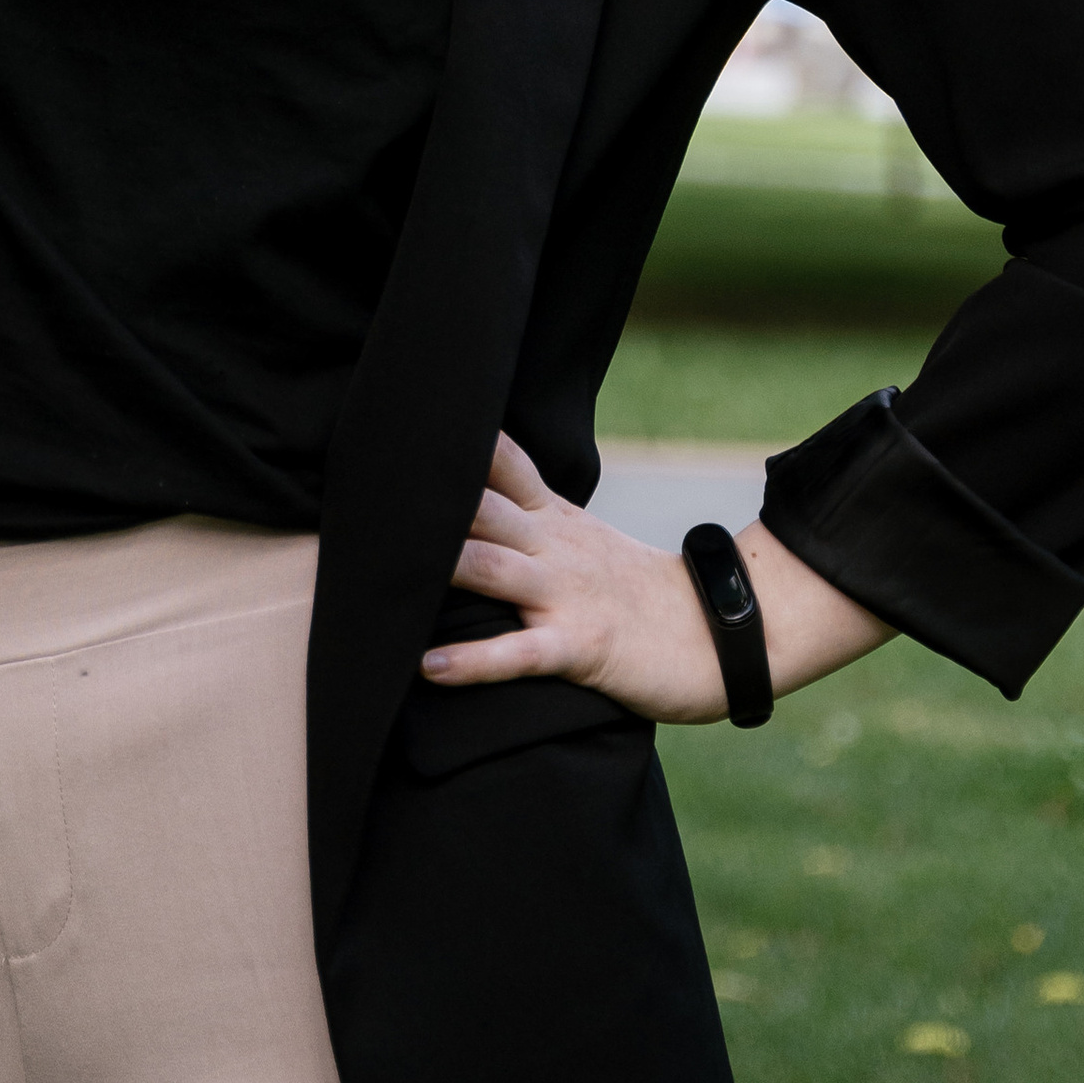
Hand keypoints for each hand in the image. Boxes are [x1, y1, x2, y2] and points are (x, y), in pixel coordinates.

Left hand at [420, 432, 894, 725]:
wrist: (722, 631)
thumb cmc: (638, 593)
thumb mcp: (583, 540)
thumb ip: (530, 518)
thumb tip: (469, 503)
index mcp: (554, 517)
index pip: (499, 461)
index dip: (453, 438)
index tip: (401, 415)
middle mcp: (554, 546)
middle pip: (480, 507)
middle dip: (426, 499)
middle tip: (361, 489)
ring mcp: (567, 594)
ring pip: (492, 568)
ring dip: (439, 566)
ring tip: (378, 568)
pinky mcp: (581, 647)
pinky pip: (519, 653)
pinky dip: (473, 662)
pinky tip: (430, 666)